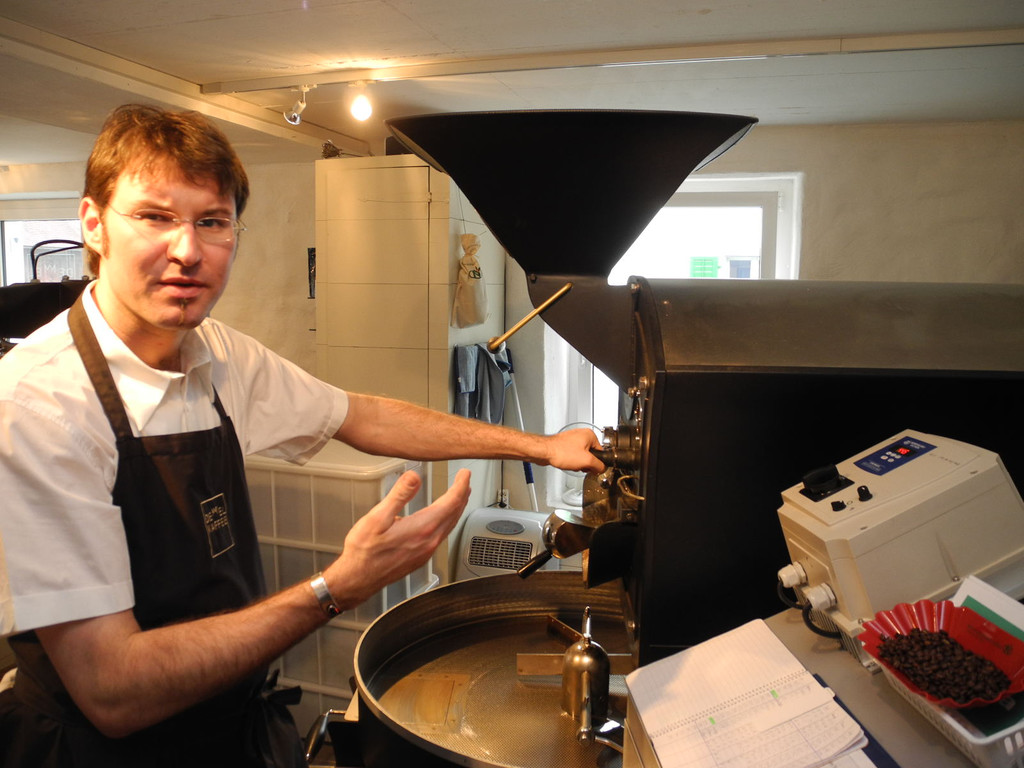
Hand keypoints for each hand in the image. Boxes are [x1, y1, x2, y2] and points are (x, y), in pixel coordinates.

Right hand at [326, 469, 471, 606]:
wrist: (358, 578)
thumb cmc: (364, 551)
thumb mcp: (377, 517)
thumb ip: (399, 495)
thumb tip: (414, 477)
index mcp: (422, 528)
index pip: (451, 502)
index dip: (460, 485)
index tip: (464, 474)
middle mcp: (429, 541)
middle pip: (454, 514)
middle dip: (462, 495)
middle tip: (464, 482)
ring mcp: (427, 551)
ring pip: (450, 525)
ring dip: (456, 509)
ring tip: (458, 497)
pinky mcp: (421, 557)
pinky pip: (442, 535)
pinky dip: (448, 522)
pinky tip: (442, 519)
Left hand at [544, 428, 604, 473]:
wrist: (544, 452)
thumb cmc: (561, 451)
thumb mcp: (587, 461)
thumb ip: (599, 465)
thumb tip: (602, 469)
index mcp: (589, 435)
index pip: (601, 451)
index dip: (597, 462)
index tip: (593, 467)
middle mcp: (581, 435)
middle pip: (591, 454)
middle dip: (586, 463)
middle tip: (580, 465)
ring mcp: (572, 440)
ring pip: (581, 456)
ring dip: (578, 463)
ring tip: (572, 463)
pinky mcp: (565, 445)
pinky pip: (573, 456)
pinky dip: (571, 461)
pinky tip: (566, 462)